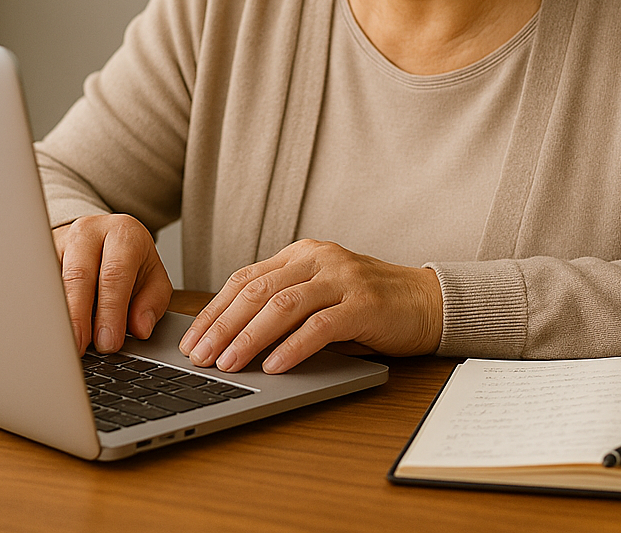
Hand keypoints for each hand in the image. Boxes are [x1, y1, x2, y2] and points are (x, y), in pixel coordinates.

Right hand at [53, 213, 172, 355]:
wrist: (106, 237)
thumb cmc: (131, 262)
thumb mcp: (154, 278)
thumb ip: (152, 303)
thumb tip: (141, 328)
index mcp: (122, 234)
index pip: (115, 273)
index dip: (111, 310)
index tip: (108, 341)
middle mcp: (88, 232)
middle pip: (78, 275)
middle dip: (79, 316)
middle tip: (80, 347)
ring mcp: (60, 241)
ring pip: (52, 279)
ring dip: (56, 314)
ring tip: (61, 343)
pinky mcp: (39, 255)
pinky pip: (37, 284)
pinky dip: (42, 309)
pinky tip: (47, 330)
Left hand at [177, 239, 442, 373]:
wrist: (429, 302)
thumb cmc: (369, 307)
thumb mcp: (321, 299)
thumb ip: (285, 309)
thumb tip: (230, 342)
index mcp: (302, 254)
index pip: (245, 279)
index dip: (214, 311)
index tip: (191, 340)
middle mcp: (319, 259)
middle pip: (257, 291)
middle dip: (223, 326)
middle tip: (198, 357)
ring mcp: (343, 279)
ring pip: (283, 305)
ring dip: (250, 337)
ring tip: (228, 364)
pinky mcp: (364, 304)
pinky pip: (320, 325)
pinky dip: (293, 347)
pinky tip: (274, 366)